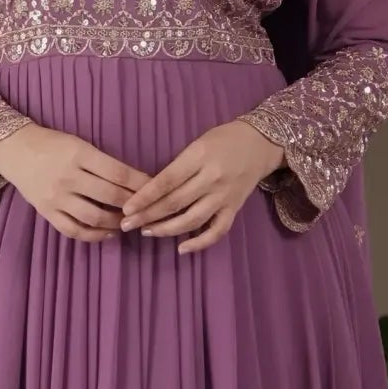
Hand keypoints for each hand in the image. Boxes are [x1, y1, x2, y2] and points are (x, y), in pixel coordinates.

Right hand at [0, 122, 153, 241]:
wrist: (14, 149)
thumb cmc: (53, 144)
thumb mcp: (79, 144)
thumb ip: (104, 163)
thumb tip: (136, 182)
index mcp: (79, 154)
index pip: (118, 172)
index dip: (140, 183)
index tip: (155, 189)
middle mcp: (68, 177)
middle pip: (110, 197)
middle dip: (133, 205)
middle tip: (147, 209)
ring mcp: (56, 198)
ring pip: (94, 218)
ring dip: (117, 223)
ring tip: (128, 221)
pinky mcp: (47, 212)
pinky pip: (74, 230)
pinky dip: (94, 236)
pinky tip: (108, 233)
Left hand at [118, 119, 282, 254]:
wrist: (261, 144)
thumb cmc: (223, 140)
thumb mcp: (197, 144)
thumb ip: (177, 166)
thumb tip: (150, 192)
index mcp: (199, 156)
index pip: (166, 181)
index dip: (144, 197)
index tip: (126, 209)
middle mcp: (212, 178)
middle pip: (175, 202)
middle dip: (148, 216)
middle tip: (127, 225)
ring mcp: (224, 196)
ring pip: (192, 220)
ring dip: (166, 230)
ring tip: (147, 232)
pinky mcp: (234, 209)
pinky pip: (217, 231)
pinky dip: (199, 243)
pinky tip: (182, 248)